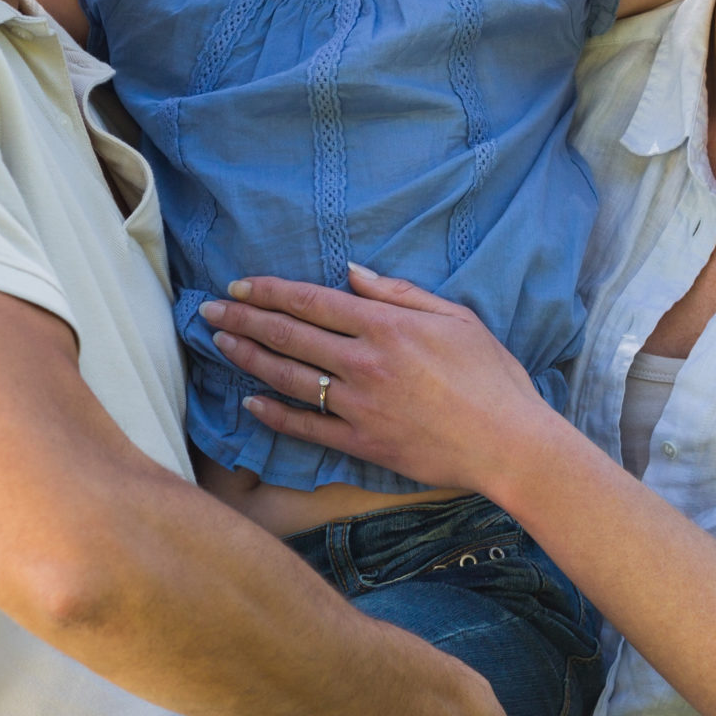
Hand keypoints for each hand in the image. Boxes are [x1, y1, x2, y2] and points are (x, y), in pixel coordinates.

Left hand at [199, 267, 558, 500]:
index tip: (238, 285)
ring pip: (288, 377)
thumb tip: (351, 272)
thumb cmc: (490, 376)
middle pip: (289, 335)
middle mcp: (363, 362)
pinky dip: (273, 414)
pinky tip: (248, 402)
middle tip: (209, 310)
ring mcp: (357, 405)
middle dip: (244, 319)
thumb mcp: (454, 317)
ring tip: (220, 343)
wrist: (507, 442)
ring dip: (248, 358)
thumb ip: (398, 293)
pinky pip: (305, 426)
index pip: (311, 302)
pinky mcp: (360, 442)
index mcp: (386, 326)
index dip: (269, 292)